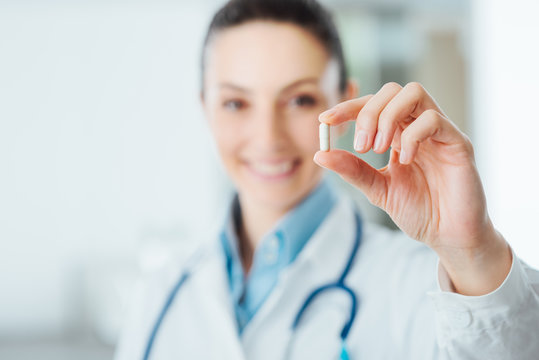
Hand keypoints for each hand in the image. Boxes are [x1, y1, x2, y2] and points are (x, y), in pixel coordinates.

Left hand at [314, 82, 510, 295]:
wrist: (449, 236)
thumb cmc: (419, 211)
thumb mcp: (378, 189)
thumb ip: (353, 171)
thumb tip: (321, 155)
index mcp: (399, 134)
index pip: (372, 104)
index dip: (348, 107)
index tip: (325, 121)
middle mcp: (418, 126)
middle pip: (392, 90)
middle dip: (368, 112)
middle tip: (361, 146)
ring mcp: (440, 132)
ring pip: (414, 93)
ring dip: (387, 117)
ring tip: (379, 149)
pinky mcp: (458, 143)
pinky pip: (433, 120)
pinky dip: (412, 136)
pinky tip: (405, 160)